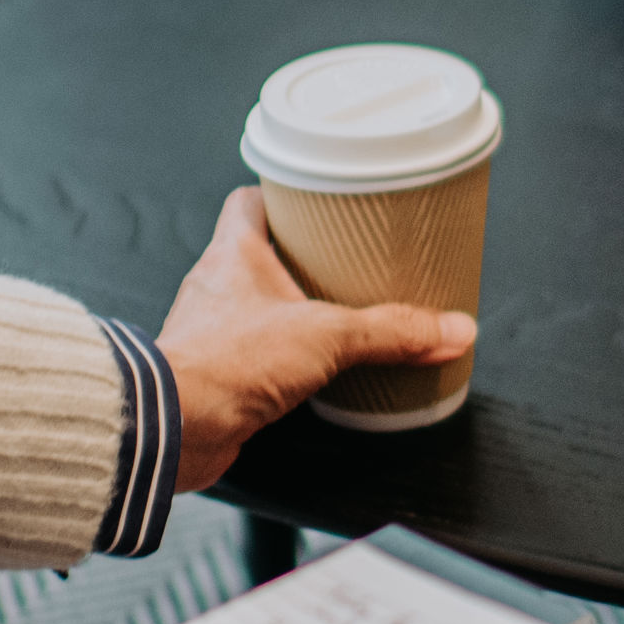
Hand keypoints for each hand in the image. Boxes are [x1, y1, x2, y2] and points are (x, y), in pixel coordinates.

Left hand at [158, 187, 475, 489]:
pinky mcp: (216, 376)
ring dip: (292, 312)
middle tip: (344, 261)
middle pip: (259, 254)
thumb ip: (390, 331)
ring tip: (337, 318)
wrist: (175, 428)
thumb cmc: (222, 365)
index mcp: (233, 253)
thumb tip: (448, 328)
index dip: (282, 196)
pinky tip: (311, 372)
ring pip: (257, 306)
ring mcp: (213, 332)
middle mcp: (216, 287)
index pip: (249, 202)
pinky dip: (282, 360)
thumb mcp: (327, 335)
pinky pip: (254, 356)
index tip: (318, 201)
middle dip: (301, 258)